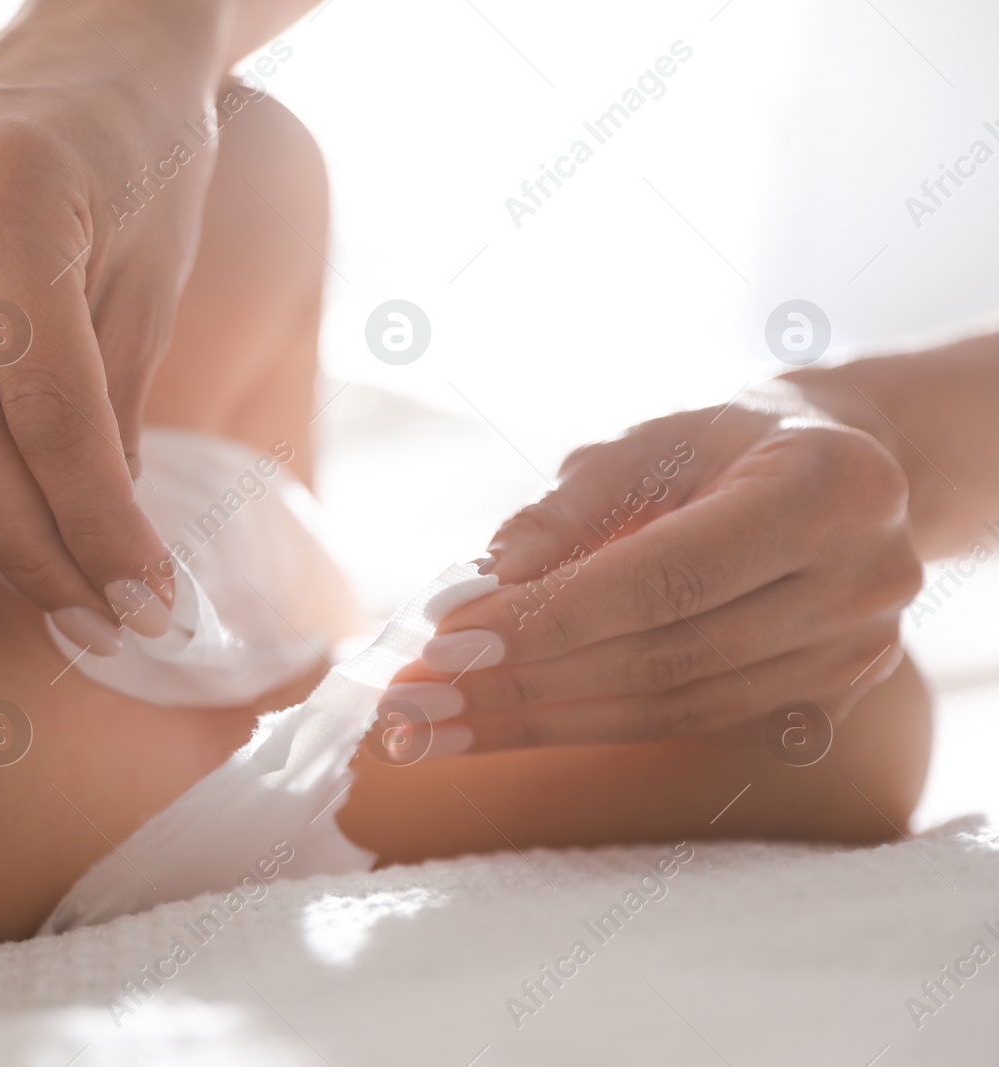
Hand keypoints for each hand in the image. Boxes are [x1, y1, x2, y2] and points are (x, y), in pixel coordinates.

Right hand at [0, 2, 229, 649]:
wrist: (80, 54)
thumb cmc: (142, 156)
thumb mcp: (151, 279)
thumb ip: (109, 413)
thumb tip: (97, 558)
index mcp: (4, 186)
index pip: (46, 404)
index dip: (97, 520)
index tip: (145, 600)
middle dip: (29, 548)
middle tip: (92, 617)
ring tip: (32, 582)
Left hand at [384, 381, 922, 752]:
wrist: (844, 467)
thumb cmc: (725, 442)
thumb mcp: (649, 441)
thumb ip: (568, 509)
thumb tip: (480, 582)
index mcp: (826, 488)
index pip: (664, 579)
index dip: (549, 620)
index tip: (445, 642)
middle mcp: (859, 580)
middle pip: (661, 656)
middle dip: (519, 684)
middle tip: (408, 705)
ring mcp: (853, 651)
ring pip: (666, 707)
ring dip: (533, 723)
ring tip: (427, 729)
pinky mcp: (827, 697)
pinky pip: (682, 724)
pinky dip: (579, 727)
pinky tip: (496, 729)